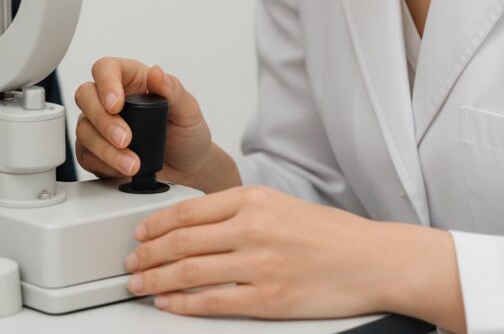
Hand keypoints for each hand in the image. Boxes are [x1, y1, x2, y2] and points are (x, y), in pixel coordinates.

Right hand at [73, 58, 215, 188]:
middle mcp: (111, 99)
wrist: (188, 169)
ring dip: (104, 148)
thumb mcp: (188, 110)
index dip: (105, 83)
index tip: (116, 104)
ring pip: (83, 129)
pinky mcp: (96, 152)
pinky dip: (104, 164)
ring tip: (132, 163)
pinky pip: (86, 155)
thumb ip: (173, 90)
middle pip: (85, 96)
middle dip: (102, 120)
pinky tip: (123, 170)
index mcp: (132, 79)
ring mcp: (100, 125)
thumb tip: (156, 73)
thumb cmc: (187, 132)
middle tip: (125, 139)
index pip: (106, 68)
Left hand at [123, 185, 425, 319]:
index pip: (190, 209)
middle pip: (183, 240)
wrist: (372, 260)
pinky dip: (185, 304)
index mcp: (253, 198)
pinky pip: (215, 302)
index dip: (157, 223)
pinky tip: (170, 304)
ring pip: (192, 270)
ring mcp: (260, 264)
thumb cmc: (329, 234)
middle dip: (149, 252)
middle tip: (130, 261)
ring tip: (139, 283)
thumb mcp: (280, 204)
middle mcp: (253, 227)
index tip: (140, 232)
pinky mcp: (269, 299)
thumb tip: (197, 222)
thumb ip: (240, 210)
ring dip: (158, 278)